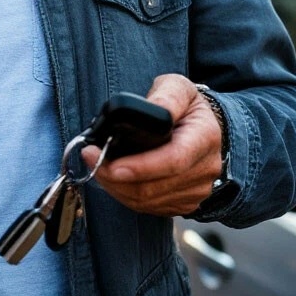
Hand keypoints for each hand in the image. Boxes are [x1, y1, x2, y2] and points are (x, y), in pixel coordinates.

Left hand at [81, 75, 223, 215]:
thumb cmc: (186, 105)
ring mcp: (197, 190)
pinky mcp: (185, 203)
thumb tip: (151, 109)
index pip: (173, 160)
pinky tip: (113, 179)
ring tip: (96, 166)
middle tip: (90, 157)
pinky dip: (125, 196)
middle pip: (155, 187)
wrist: (202, 126)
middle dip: (115, 177)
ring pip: (148, 201)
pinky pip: (149, 207)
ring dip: (116, 187)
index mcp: (204, 137)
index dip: (141, 167)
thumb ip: (166, 96)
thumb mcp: (178, 87)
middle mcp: (205, 169)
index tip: (112, 165)